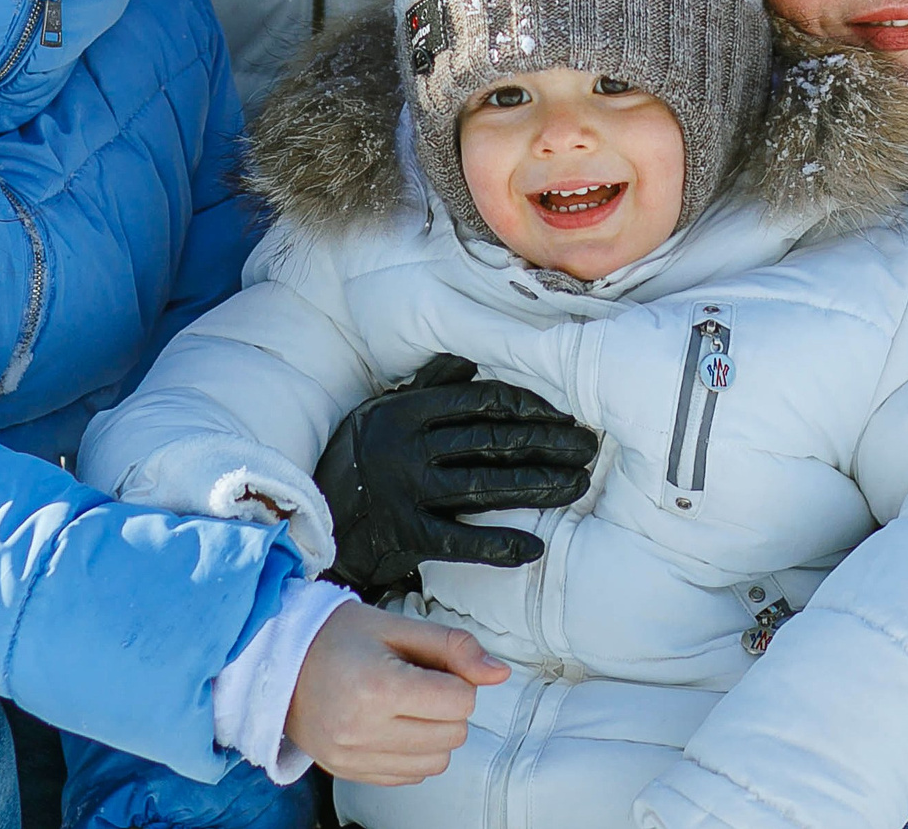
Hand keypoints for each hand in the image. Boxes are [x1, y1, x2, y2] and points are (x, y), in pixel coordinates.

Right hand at [284, 602, 505, 785]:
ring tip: (404, 704)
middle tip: (417, 681)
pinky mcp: (350, 772)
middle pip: (453, 734)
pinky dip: (412, 752)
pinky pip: (410, 776)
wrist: (277, 662)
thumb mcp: (395, 625)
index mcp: (378, 686)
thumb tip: (497, 672)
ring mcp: (354, 756)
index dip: (457, 679)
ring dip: (434, 733)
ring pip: (437, 762)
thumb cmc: (334, 637)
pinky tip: (390, 724)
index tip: (432, 666)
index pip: (460, 701)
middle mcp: (364, 729)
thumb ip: (453, 646)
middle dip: (448, 706)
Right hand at [316, 355, 598, 599]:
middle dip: (547, 443)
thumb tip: (469, 361)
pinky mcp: (406, 534)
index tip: (563, 415)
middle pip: (492, 441)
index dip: (528, 407)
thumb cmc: (360, 457)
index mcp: (407, 410)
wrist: (318, 516)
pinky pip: (460, 540)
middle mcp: (407, 447)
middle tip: (588, 448)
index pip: (481, 402)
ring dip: (537, 486)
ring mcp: (407, 491)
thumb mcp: (382, 410)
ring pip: (485, 485)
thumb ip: (426, 386)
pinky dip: (498, 544)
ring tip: (577, 485)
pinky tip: (533, 546)